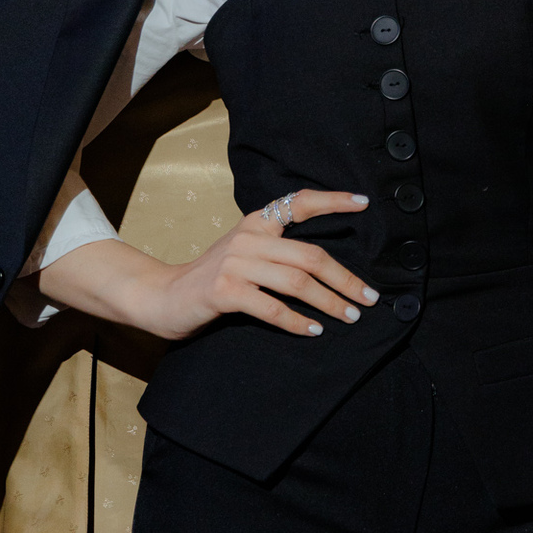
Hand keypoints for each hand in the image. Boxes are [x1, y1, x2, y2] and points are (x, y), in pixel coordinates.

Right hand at [39, 188, 377, 341]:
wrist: (162, 297)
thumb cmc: (213, 278)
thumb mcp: (245, 252)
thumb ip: (277, 249)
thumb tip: (329, 265)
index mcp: (256, 222)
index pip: (299, 202)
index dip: (333, 201)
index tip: (364, 203)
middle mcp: (248, 237)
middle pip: (310, 255)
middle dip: (345, 279)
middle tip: (369, 298)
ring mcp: (234, 263)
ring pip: (296, 281)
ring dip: (329, 302)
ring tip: (349, 316)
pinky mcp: (224, 291)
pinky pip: (272, 308)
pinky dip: (297, 322)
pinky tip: (313, 331)